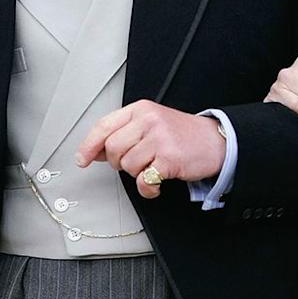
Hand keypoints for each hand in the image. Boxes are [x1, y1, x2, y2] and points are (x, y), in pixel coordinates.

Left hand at [74, 100, 226, 198]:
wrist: (215, 141)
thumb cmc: (182, 134)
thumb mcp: (152, 124)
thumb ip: (125, 133)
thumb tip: (96, 151)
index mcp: (141, 109)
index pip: (104, 126)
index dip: (89, 145)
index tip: (82, 159)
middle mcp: (149, 120)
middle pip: (113, 148)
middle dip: (119, 162)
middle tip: (136, 163)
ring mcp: (160, 138)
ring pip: (127, 165)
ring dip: (137, 174)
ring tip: (152, 168)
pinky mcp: (169, 158)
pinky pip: (144, 181)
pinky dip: (148, 188)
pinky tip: (156, 183)